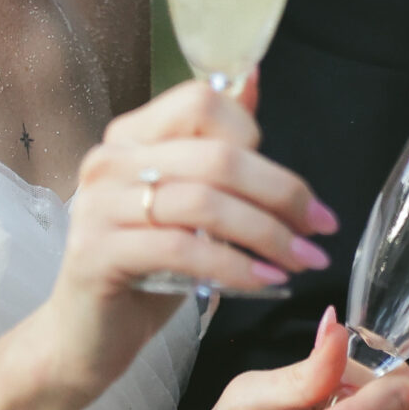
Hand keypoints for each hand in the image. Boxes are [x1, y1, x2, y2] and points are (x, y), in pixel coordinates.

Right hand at [33, 80, 336, 397]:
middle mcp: (109, 159)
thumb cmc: (146, 264)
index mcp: (132, 135)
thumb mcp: (187, 199)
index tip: (293, 188)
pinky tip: (264, 279)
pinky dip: (234, 264)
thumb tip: (251, 76)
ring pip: (204, 202)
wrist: (88, 333)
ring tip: (301, 259)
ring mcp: (98, 205)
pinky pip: (181, 249)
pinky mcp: (97, 253)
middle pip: (215, 156)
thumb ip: (216, 143)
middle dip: (282, 193)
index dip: (256, 138)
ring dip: (267, 233)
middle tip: (320, 227)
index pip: (202, 102)